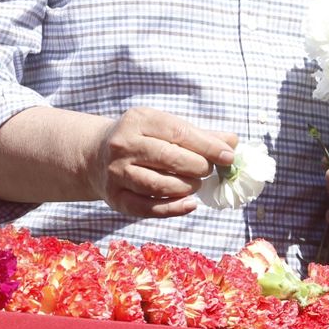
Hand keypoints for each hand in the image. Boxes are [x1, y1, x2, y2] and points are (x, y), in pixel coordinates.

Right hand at [89, 107, 237, 217]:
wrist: (95, 155)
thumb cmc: (142, 139)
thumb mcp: (164, 128)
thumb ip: (199, 135)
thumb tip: (233, 142)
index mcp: (138, 120)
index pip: (178, 133)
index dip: (207, 146)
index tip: (228, 156)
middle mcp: (123, 144)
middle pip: (169, 158)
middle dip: (198, 167)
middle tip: (208, 171)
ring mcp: (117, 172)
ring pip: (159, 185)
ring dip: (186, 187)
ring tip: (195, 185)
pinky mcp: (115, 197)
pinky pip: (148, 207)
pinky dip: (173, 209)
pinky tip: (189, 204)